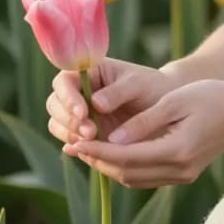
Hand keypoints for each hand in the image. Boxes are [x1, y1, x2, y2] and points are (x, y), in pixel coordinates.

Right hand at [46, 58, 174, 148]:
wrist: (168, 110)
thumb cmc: (153, 88)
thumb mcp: (139, 84)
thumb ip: (118, 92)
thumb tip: (95, 103)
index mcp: (87, 73)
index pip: (64, 81)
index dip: (68, 97)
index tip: (83, 112)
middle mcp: (78, 93)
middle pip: (55, 105)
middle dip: (68, 119)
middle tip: (90, 132)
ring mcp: (80, 115)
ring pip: (58, 124)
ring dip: (69, 134)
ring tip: (93, 141)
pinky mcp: (86, 135)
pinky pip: (71, 141)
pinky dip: (76, 146)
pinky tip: (88, 151)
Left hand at [67, 79, 223, 188]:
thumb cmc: (212, 96)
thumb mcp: (175, 102)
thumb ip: (142, 122)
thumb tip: (111, 138)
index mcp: (177, 150)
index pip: (126, 157)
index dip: (96, 151)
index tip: (73, 142)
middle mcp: (180, 170)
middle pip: (127, 174)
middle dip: (97, 161)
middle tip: (72, 145)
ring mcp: (183, 175)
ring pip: (135, 179)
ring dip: (109, 167)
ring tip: (86, 150)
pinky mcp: (184, 174)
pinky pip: (147, 177)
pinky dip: (126, 168)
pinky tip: (112, 153)